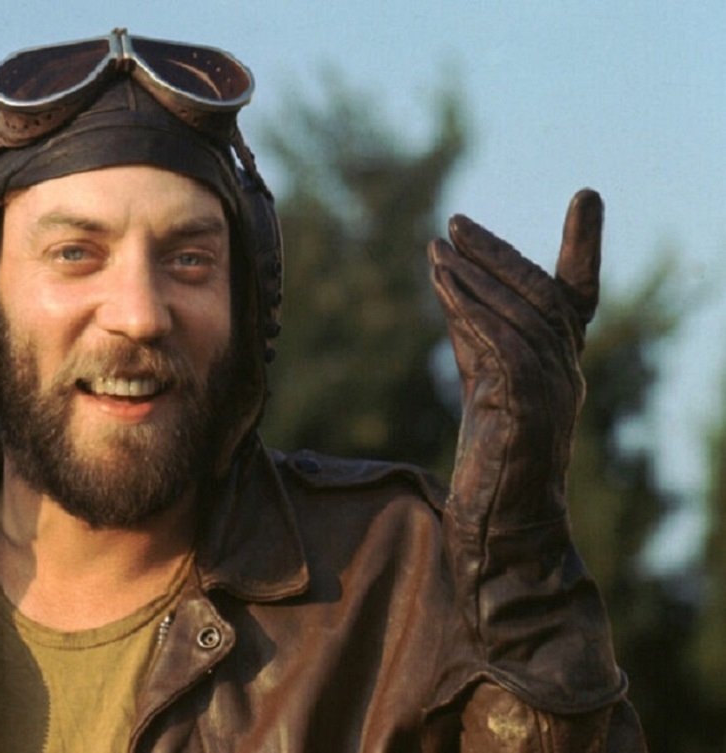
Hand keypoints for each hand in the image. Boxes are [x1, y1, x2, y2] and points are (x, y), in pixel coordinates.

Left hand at [430, 189, 599, 530]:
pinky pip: (502, 346)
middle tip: (456, 223)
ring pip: (520, 315)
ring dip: (475, 276)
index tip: (587, 197)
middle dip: (499, 253)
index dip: (583, 246)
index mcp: (562, 363)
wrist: (503, 528)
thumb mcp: (483, 383)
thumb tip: (454, 283)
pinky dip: (472, 311)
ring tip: (438, 248)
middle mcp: (567, 371)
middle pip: (541, 294)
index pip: (579, 295)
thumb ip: (475, 335)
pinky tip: (444, 287)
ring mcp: (553, 390)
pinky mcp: (528, 409)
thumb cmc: (493, 459)